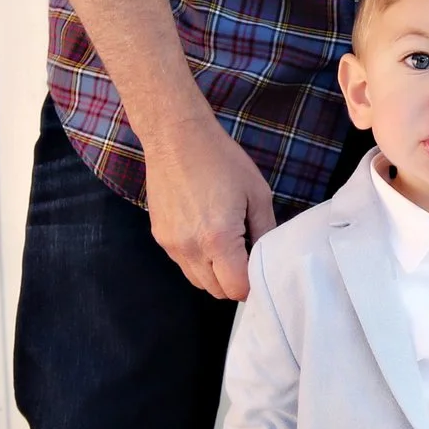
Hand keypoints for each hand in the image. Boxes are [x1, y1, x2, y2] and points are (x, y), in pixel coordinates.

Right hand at [142, 115, 275, 301]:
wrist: (175, 137)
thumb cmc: (221, 160)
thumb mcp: (257, 193)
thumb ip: (265, 231)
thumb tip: (268, 258)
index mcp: (219, 239)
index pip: (237, 289)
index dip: (252, 284)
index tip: (259, 268)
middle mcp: (191, 248)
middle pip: (217, 291)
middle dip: (234, 282)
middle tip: (246, 257)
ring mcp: (171, 245)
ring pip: (198, 281)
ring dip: (215, 275)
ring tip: (227, 246)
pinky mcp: (160, 237)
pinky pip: (183, 264)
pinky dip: (199, 261)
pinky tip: (207, 235)